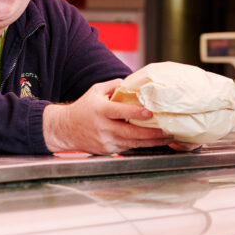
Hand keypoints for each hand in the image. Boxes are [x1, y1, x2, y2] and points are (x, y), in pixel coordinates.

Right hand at [43, 80, 172, 154]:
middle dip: (151, 134)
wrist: (65, 129)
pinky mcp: (107, 150)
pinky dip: (141, 145)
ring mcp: (105, 141)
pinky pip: (127, 148)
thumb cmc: (84, 108)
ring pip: (132, 143)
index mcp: (101, 110)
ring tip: (168, 138)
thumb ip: (115, 85)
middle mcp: (103, 127)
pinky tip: (154, 143)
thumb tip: (133, 84)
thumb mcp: (96, 91)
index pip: (120, 112)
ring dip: (151, 142)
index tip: (150, 113)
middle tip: (168, 131)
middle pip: (131, 133)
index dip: (135, 113)